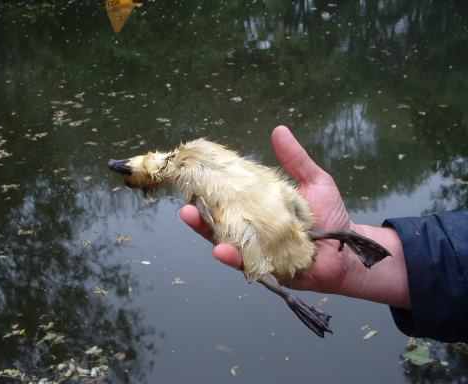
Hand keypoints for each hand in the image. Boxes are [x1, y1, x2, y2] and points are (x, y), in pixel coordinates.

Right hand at [180, 126, 408, 306]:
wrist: (349, 249)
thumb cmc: (330, 215)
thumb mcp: (313, 181)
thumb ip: (295, 160)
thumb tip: (278, 130)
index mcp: (259, 210)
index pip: (230, 201)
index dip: (211, 193)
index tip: (195, 180)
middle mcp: (254, 232)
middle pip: (220, 225)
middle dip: (200, 218)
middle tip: (185, 208)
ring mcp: (259, 252)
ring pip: (227, 245)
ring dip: (208, 235)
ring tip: (193, 221)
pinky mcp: (268, 270)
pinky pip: (247, 265)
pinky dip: (234, 258)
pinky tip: (221, 250)